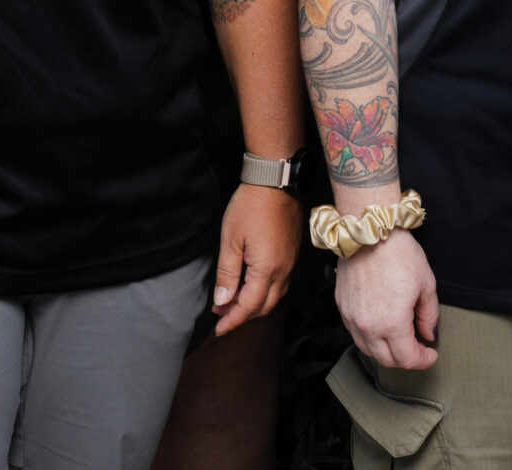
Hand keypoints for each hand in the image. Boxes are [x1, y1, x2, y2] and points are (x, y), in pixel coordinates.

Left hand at [212, 183, 300, 333]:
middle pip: (265, 307)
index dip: (233, 321)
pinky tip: (251, 286)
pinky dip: (265, 293)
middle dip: (243, 316)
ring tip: (233, 302)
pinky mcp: (292, 254)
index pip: (249, 307)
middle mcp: (283, 271)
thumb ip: (227, 274)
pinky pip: (281, 284)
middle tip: (221, 315)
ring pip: (275, 297)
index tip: (218, 329)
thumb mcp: (230, 240)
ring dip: (255, 305)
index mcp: (267, 269)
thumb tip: (222, 302)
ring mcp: (290, 262)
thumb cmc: (250, 206)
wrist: (275, 180)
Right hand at [336, 228, 439, 369]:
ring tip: (400, 338)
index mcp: (392, 323)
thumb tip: (428, 335)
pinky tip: (382, 325)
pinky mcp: (341, 307)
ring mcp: (351, 317)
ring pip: (368, 350)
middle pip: (387, 360)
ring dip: (386, 351)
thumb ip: (429, 315)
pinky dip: (370, 337)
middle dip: (405, 358)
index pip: (407, 359)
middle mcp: (368, 326)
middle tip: (418, 347)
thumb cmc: (399, 253)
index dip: (423, 360)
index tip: (431, 353)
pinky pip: (355, 334)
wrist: (369, 230)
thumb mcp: (426, 283)